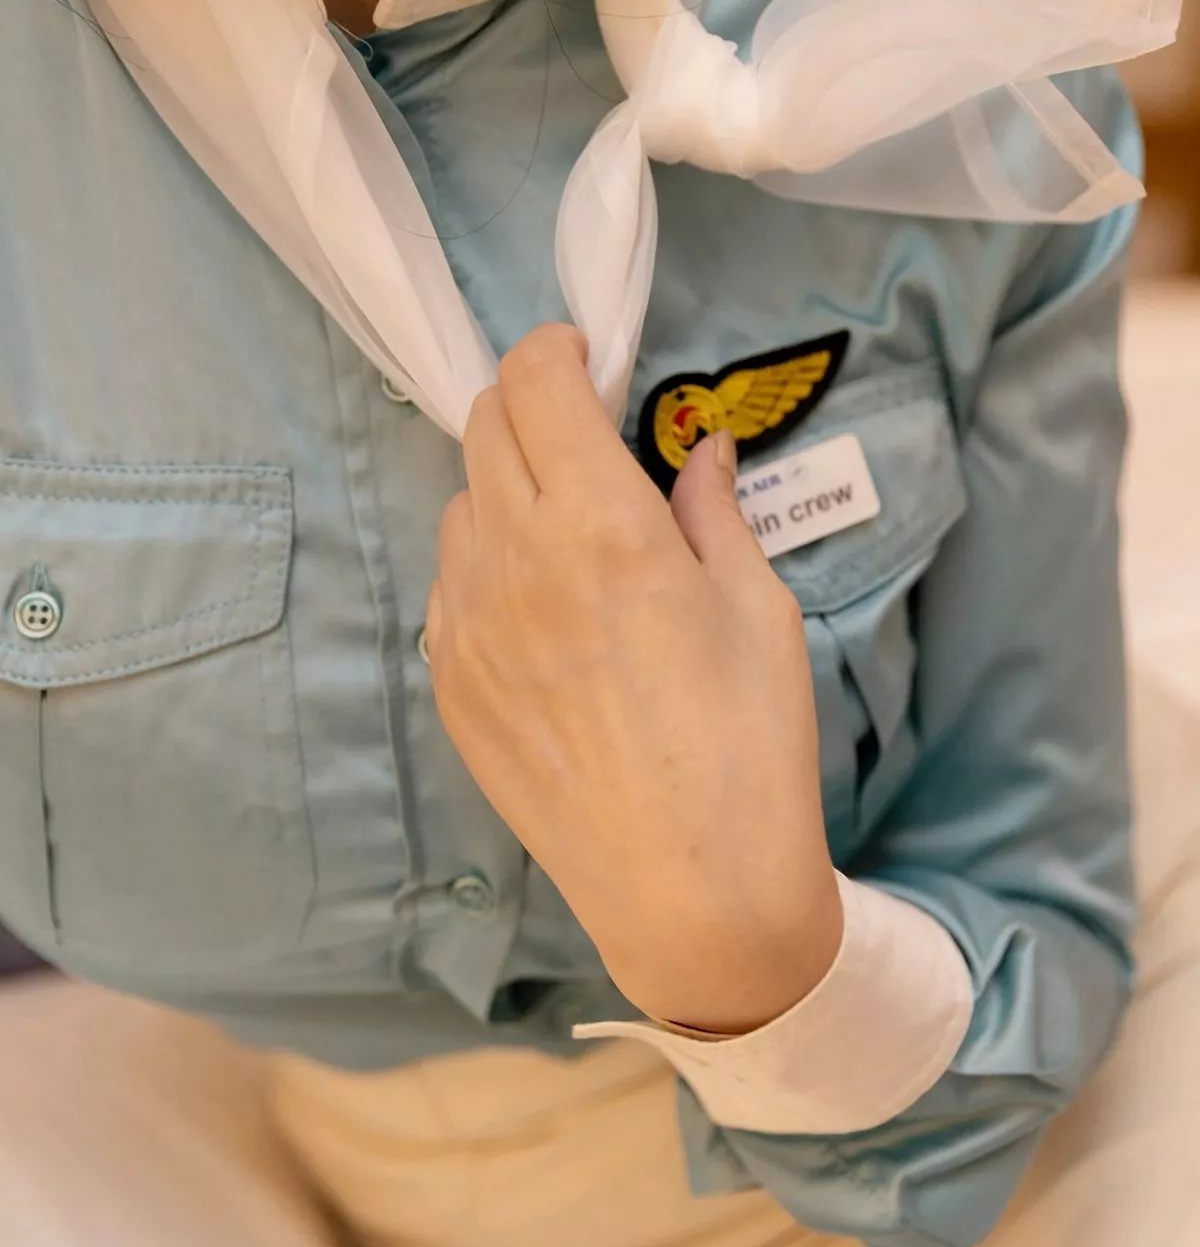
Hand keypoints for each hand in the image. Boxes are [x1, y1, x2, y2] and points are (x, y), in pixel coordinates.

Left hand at [424, 325, 842, 1033]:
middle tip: (588, 442)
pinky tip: (548, 618)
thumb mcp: (757, 611)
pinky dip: (490, 569)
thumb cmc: (749, 748)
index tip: (590, 365)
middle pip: (483, 428)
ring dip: (506, 491)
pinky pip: (451, 589)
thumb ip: (711, 512)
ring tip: (572, 541)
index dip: (559, 352)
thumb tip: (697, 449)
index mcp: (598, 526)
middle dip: (533, 410)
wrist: (692, 894)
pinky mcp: (450, 689)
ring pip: (460, 508)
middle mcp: (512, 564)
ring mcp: (465, 630)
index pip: (533, 381)